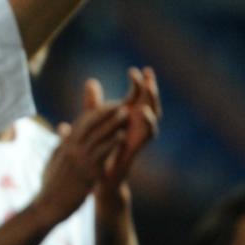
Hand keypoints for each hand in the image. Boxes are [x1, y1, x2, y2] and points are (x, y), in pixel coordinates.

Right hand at [33, 85, 127, 227]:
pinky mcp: (87, 173)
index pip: (81, 123)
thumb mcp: (53, 161)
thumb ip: (61, 144)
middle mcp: (71, 150)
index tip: (109, 105)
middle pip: (90, 125)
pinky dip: (112, 143)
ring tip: (126, 114)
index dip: (96, 112)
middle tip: (121, 103)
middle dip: (106, 112)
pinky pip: (101, 154)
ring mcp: (79, 160)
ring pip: (98, 136)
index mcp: (64, 146)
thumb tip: (64, 129)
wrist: (48, 206)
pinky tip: (122, 136)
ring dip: (113, 123)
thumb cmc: (50, 186)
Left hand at [94, 67, 160, 204]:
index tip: (134, 69)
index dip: (138, 83)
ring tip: (150, 87)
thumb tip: (91, 81)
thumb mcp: (93, 121)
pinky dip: (148, 123)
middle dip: (150, 87)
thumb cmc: (98, 147)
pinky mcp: (137, 146)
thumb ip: (93, 102)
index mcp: (128, 116)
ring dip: (152, 101)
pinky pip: (148, 134)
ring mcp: (138, 135)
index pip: (137, 95)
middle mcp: (136, 124)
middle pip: (149, 102)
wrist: (98, 174)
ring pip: (153, 116)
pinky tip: (145, 112)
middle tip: (148, 73)